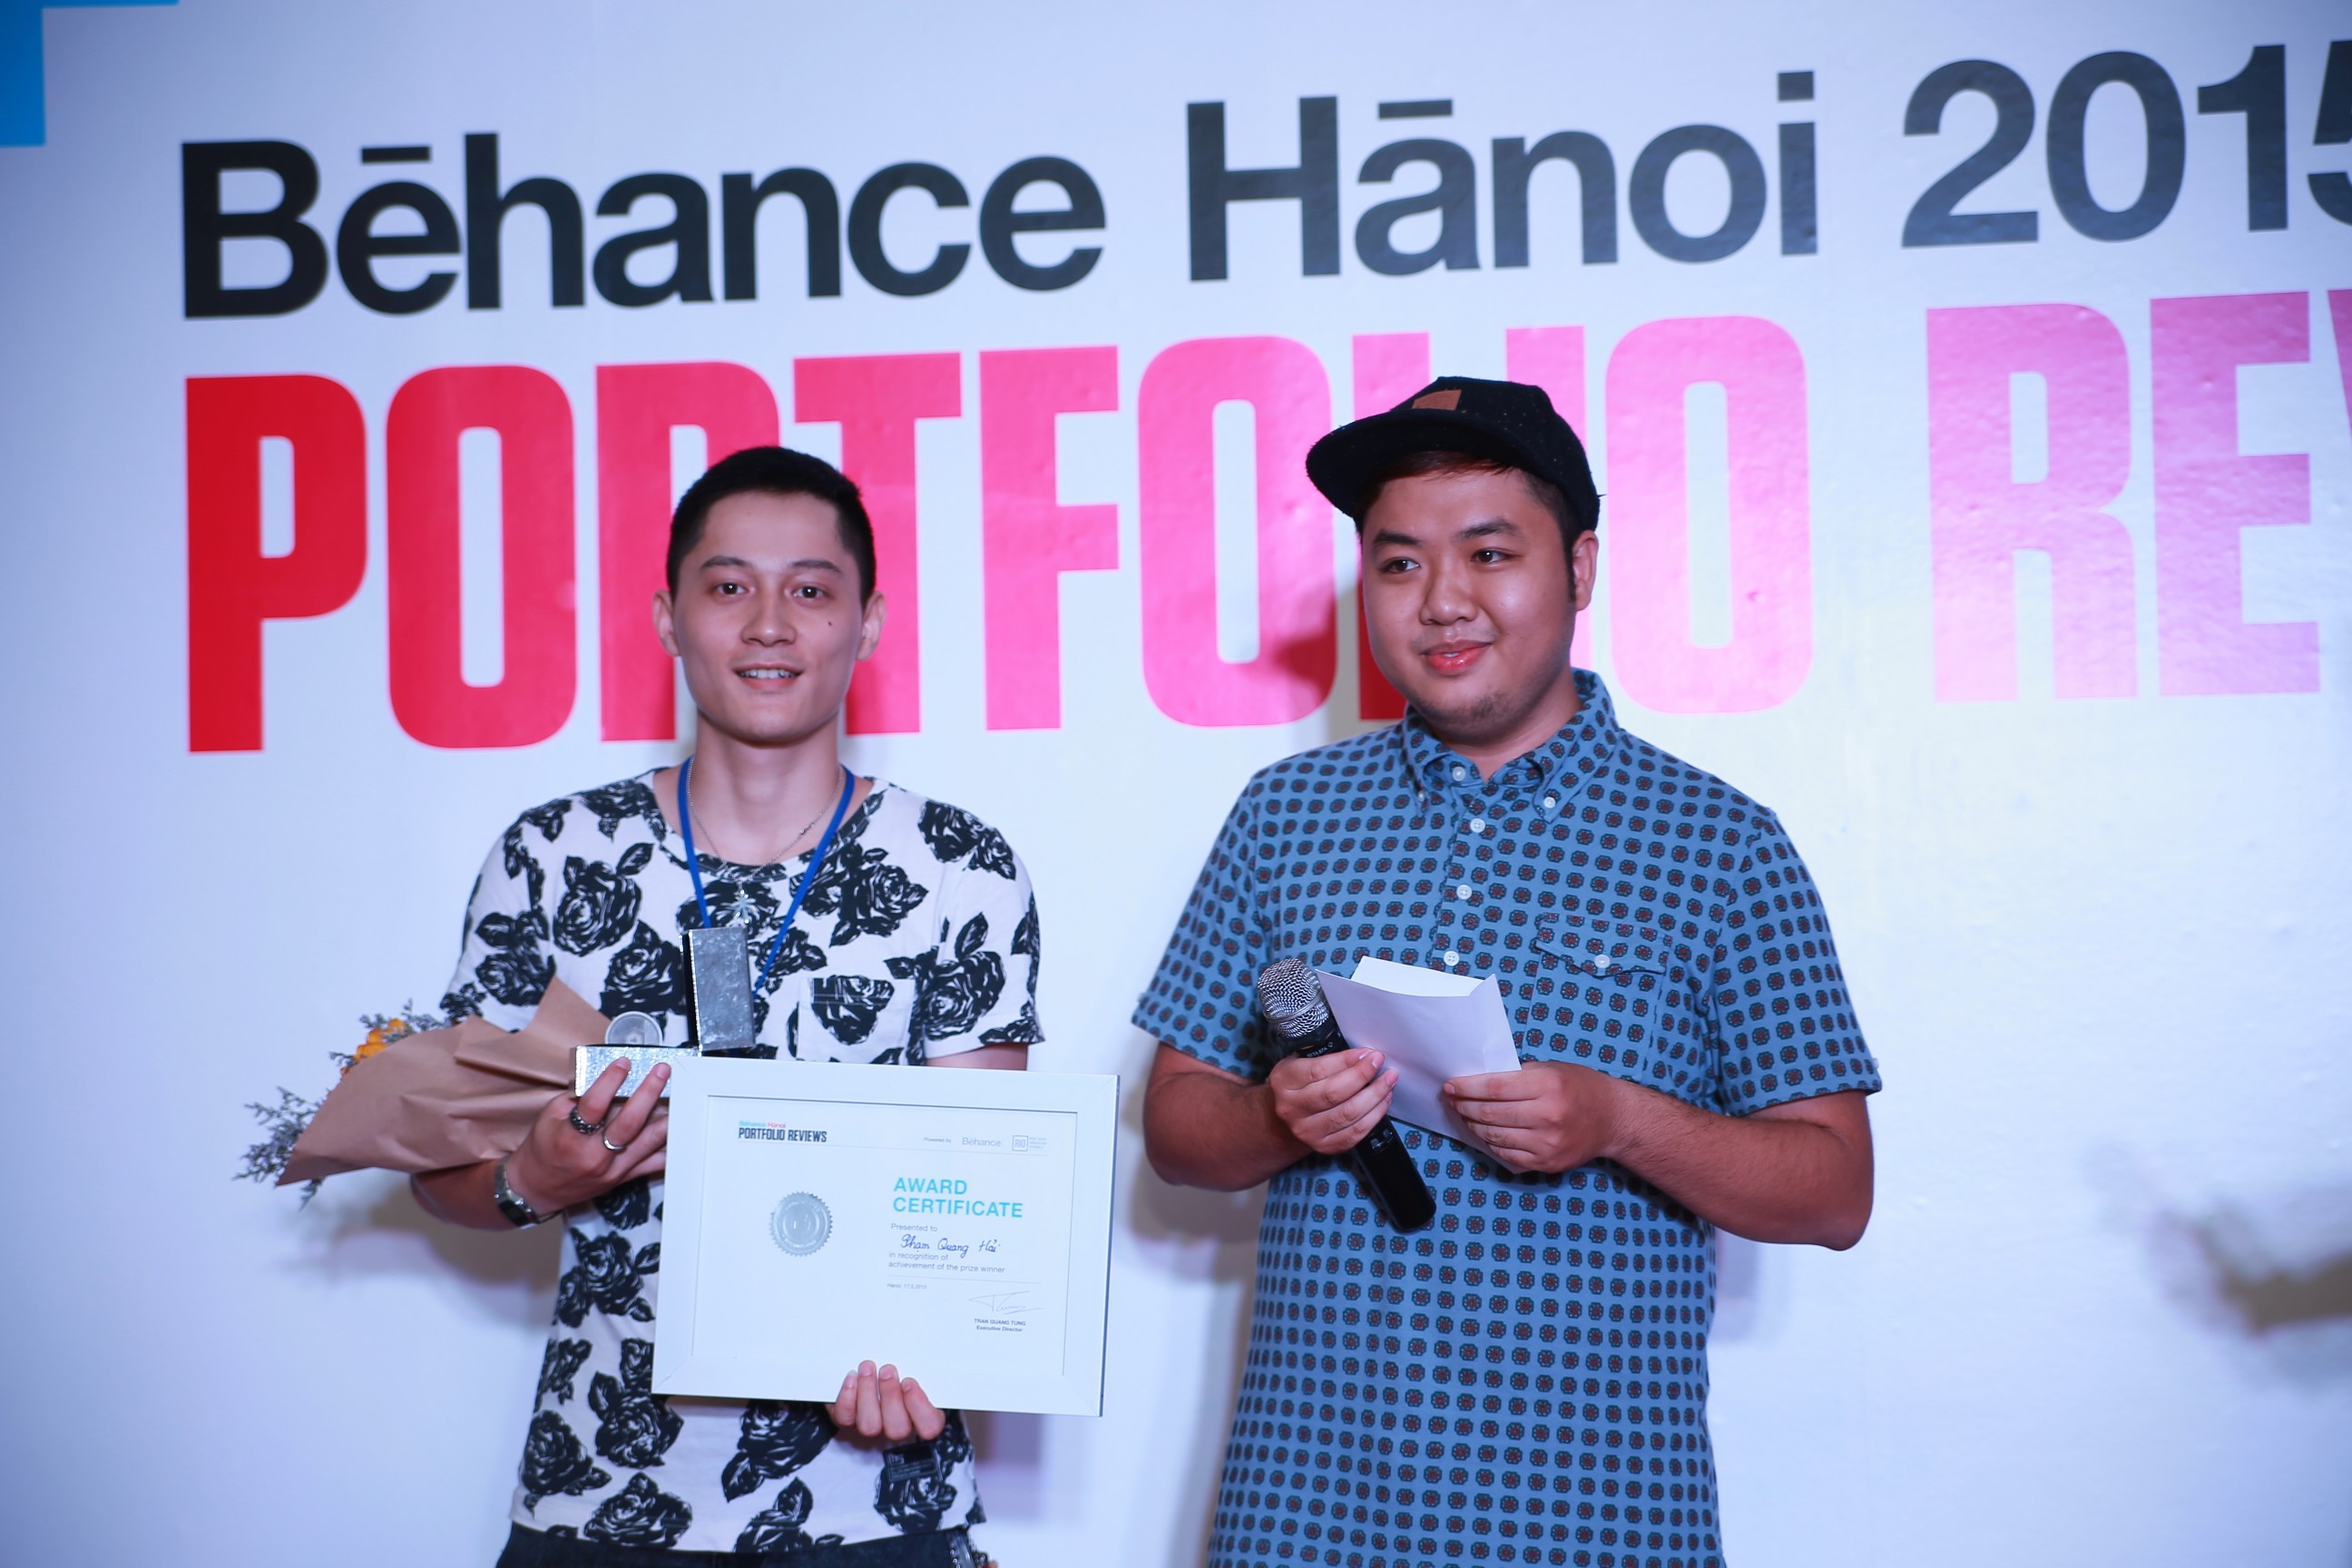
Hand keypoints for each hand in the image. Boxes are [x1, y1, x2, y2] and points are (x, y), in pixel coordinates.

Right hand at [505, 1059, 670, 1214]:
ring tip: (679, 1096)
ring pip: (647, 1142)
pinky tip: (679, 1130)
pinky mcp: (622, 1178)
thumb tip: (607, 1077)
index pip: (594, 1105)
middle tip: (662, 1072)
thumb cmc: (543, 1149)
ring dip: (665, 1118)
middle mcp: (594, 1156)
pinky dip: (668, 1146)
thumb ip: (578, 1097)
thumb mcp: (550, 1117)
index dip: (611, 1081)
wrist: (538, 1188)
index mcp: (571, 1137)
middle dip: (648, 1093)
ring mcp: (611, 1169)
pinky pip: (652, 1163)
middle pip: (628, 1123)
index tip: (624, 1062)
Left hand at [828, 1361, 944, 1443]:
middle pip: (898, 1429)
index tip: (909, 1381)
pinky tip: (852, 1377)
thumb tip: (931, 1347)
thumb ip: (922, 1367)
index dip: (919, 1407)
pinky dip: (847, 1397)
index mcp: (922, 1416)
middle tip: (887, 1370)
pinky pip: (846, 1418)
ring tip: (867, 1368)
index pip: (929, 1426)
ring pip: (870, 1426)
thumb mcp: (918, 1367)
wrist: (873, 1375)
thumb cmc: (901, 1371)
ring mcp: (873, 1427)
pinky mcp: (850, 1422)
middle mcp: (897, 1427)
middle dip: (890, 1396)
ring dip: (868, 1394)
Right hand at [1267, 1048, 1396, 1154]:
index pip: (1318, 1070)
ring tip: (1387, 1081)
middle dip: (1363, 1076)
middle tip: (1379, 1063)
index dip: (1347, 1061)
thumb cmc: (1298, 1086)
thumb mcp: (1299, 1064)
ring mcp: (1307, 1131)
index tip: (1367, 1053)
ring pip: (1348, 1114)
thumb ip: (1324, 1058)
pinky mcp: (1324, 1146)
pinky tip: (1383, 1101)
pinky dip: (1374, 1115)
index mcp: (1283, 1081)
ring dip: (1374, 1096)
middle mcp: (1292, 1108)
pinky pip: (1355, 1132)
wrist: (1284, 1121)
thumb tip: (1362, 1055)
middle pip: (1334, 1093)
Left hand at [1442, 1060, 1623, 1173]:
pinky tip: (1485, 1132)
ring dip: (1474, 1126)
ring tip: (1466, 1115)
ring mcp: (1547, 1143)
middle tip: (1454, 1101)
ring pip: (1495, 1137)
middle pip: (1490, 1113)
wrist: (1613, 1119)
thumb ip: (1517, 1075)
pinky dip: (1491, 1143)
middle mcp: (1547, 1116)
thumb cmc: (1580, 1087)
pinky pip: (1507, 1154)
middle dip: (1465, 1106)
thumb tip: (1477, 1081)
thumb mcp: (1551, 1069)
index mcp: (1547, 1086)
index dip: (1467, 1087)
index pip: (1494, 1088)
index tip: (1451, 1086)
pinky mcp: (1547, 1163)